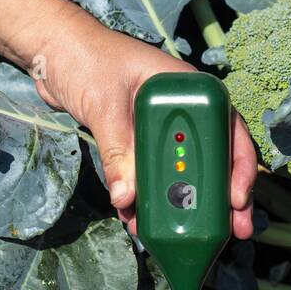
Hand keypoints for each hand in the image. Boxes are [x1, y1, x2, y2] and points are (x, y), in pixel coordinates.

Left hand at [31, 1, 255, 237]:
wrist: (52, 50)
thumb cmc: (85, 59)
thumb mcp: (104, 104)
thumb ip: (117, 151)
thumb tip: (127, 200)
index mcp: (186, 88)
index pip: (227, 129)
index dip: (239, 166)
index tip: (237, 200)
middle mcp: (180, 109)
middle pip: (211, 157)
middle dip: (220, 198)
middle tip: (232, 232)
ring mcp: (158, 127)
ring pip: (180, 171)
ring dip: (180, 205)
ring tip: (181, 239)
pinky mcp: (136, 141)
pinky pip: (149, 175)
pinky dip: (147, 198)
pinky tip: (142, 222)